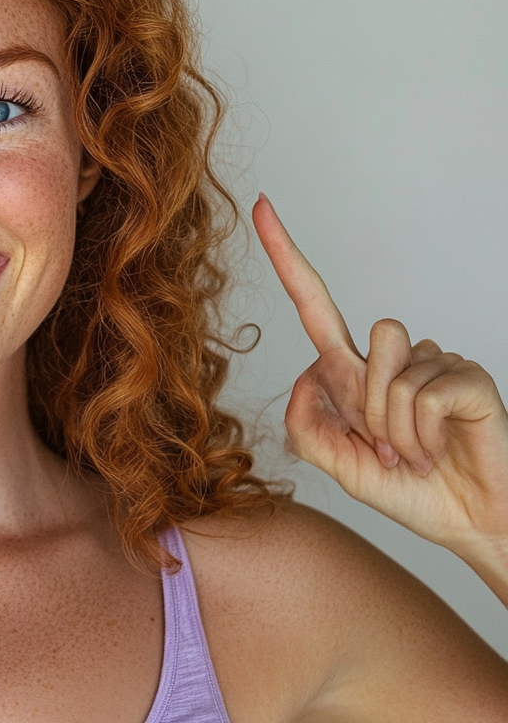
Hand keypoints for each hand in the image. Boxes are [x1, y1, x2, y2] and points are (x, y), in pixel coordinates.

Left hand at [253, 193, 507, 556]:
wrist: (467, 523)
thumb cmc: (407, 491)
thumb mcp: (338, 465)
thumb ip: (306, 425)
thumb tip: (306, 372)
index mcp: (352, 373)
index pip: (314, 305)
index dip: (286, 258)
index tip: (262, 206)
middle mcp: (392, 358)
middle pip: (365, 341)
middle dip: (369, 408)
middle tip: (389, 448)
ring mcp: (434, 363)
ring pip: (393, 370)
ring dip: (395, 426)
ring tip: (415, 451)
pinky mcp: (468, 377)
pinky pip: (425, 394)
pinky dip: (422, 434)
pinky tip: (437, 450)